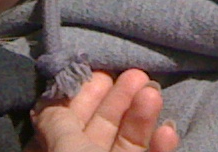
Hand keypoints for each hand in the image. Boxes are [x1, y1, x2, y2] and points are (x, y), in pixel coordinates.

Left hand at [27, 70, 178, 151]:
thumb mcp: (65, 150)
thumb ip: (60, 122)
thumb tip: (50, 96)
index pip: (65, 122)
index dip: (82, 96)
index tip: (100, 72)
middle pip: (100, 128)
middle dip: (118, 99)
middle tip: (135, 74)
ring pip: (126, 142)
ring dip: (141, 116)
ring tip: (152, 92)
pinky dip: (159, 146)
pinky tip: (167, 129)